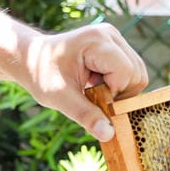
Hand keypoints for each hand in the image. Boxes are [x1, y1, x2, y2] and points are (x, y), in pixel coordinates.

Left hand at [21, 23, 148, 141]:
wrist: (31, 58)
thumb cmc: (41, 73)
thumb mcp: (59, 97)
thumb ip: (85, 115)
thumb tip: (109, 135)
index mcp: (96, 40)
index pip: (126, 73)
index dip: (114, 93)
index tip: (91, 97)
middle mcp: (110, 35)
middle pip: (137, 74)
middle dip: (120, 93)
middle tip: (93, 95)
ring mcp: (115, 39)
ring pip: (138, 75)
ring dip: (120, 90)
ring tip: (95, 89)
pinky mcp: (116, 47)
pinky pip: (132, 73)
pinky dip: (119, 86)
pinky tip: (98, 84)